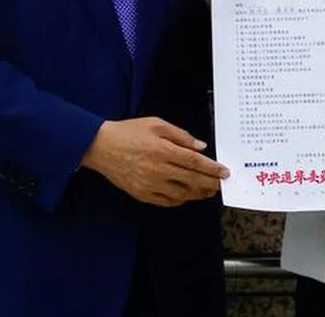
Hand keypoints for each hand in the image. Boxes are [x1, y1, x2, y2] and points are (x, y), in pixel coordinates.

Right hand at [81, 117, 229, 207]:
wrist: (101, 147)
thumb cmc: (128, 132)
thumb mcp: (155, 124)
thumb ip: (180, 135)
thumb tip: (200, 147)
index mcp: (162, 150)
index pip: (194, 162)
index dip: (212, 168)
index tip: (224, 172)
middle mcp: (158, 170)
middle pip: (192, 180)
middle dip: (210, 183)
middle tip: (220, 184)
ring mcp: (149, 184)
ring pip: (181, 194)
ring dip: (197, 193)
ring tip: (207, 191)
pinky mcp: (141, 194)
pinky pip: (166, 201)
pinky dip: (180, 200)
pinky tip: (186, 196)